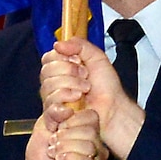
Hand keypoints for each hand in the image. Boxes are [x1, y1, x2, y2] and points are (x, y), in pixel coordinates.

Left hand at [13, 110, 107, 159]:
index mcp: (86, 129)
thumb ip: (52, 111)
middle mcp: (96, 144)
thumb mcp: (43, 126)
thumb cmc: (41, 154)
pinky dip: (71, 159)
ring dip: (65, 148)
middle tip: (53, 141)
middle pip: (91, 130)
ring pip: (89, 147)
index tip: (57, 126)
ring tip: (54, 153)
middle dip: (66, 135)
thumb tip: (67, 107)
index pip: (91, 115)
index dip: (72, 118)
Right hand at [43, 40, 143, 159]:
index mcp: (62, 68)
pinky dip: (64, 99)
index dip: (62, 58)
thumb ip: (79, 45)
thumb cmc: (107, 87)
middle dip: (69, 72)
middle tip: (85, 76)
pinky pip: (49, 105)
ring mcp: (53, 99)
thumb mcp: (96, 57)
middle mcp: (55, 83)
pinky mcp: (55, 115)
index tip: (79, 61)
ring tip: (85, 90)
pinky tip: (75, 101)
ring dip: (71, 85)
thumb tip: (58, 44)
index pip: (48, 58)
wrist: (114, 107)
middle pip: (46, 71)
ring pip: (48, 87)